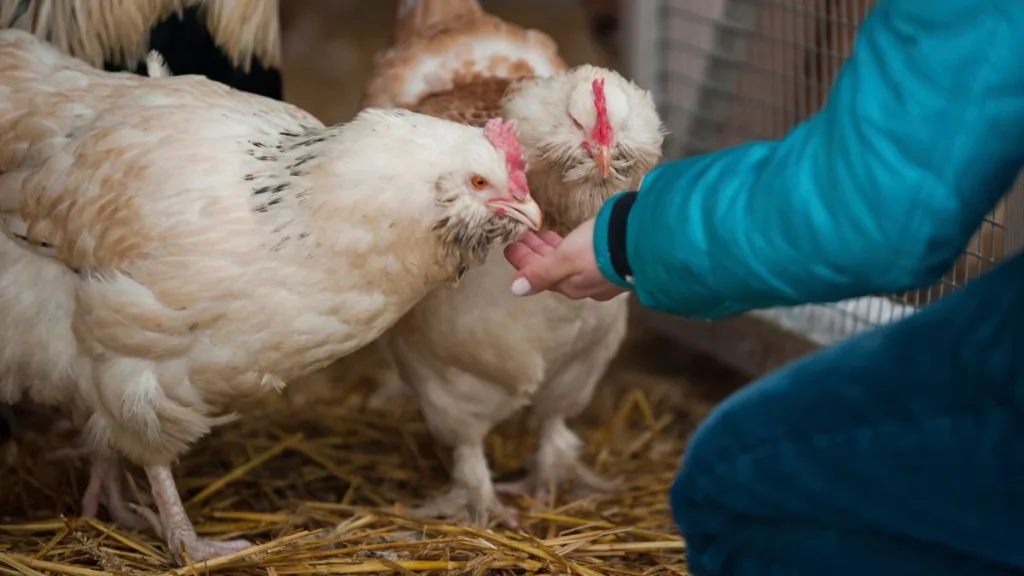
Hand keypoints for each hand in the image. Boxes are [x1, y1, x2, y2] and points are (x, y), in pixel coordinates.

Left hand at [503, 218, 627, 300]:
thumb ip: (541, 273)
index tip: (509, 245)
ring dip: (552, 249)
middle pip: (552, 269)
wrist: (644, 239)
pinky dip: (570, 248)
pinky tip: (570, 239)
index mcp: (571, 287)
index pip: (538, 275)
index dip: (521, 260)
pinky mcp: (615, 262)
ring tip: (541, 233)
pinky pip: (584, 257)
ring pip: (568, 262)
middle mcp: (586, 285)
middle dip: (536, 253)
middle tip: (523, 236)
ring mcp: (601, 275)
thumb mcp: (566, 258)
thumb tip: (516, 290)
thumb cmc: (600, 247)